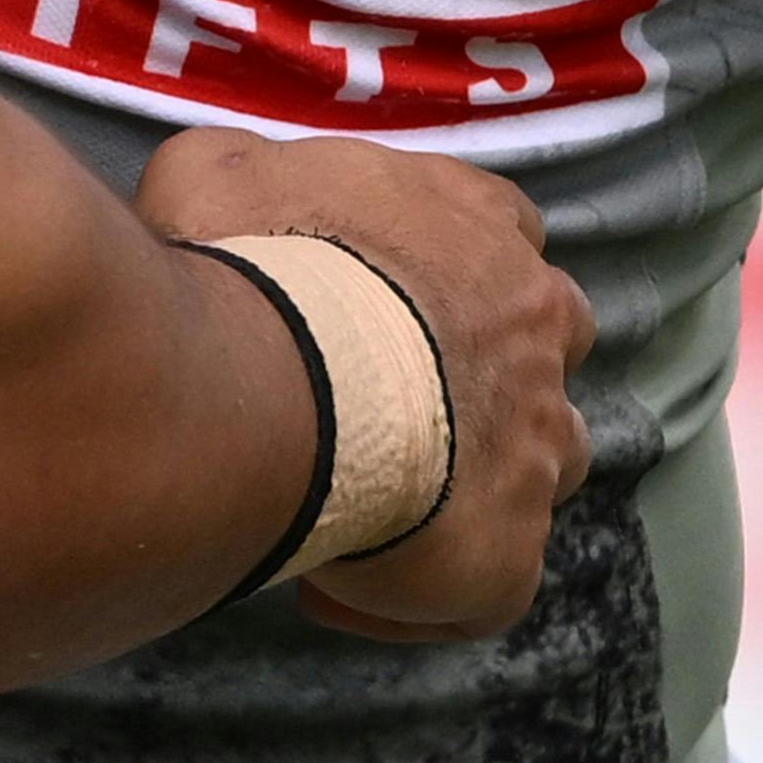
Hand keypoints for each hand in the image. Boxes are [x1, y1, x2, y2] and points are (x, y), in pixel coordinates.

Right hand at [132, 127, 592, 642]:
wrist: (283, 378)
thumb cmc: (257, 261)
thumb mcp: (214, 172)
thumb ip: (240, 176)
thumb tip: (226, 194)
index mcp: (479, 222)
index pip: (501, 225)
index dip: (449, 261)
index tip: (378, 293)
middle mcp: (536, 324)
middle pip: (548, 337)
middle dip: (491, 364)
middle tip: (389, 398)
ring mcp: (538, 440)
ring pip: (542, 460)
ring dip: (477, 476)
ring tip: (380, 498)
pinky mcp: (510, 552)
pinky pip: (482, 583)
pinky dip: (416, 590)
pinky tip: (330, 584)